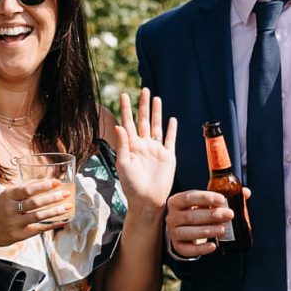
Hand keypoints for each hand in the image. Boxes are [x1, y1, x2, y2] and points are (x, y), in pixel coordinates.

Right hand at [0, 178, 73, 254]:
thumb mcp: (2, 196)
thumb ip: (20, 190)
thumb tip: (41, 181)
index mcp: (6, 196)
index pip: (27, 189)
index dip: (44, 185)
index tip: (57, 182)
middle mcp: (10, 210)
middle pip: (35, 202)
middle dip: (53, 197)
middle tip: (66, 193)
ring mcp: (14, 224)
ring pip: (39, 216)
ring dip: (55, 211)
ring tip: (68, 206)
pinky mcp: (19, 235)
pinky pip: (38, 229)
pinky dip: (51, 225)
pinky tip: (62, 221)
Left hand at [111, 90, 177, 217]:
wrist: (147, 201)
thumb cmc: (132, 186)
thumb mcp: (123, 165)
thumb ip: (122, 145)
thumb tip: (118, 125)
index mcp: (131, 146)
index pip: (128, 122)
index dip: (126, 108)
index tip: (123, 94)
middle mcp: (144, 145)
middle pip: (144, 120)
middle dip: (143, 105)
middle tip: (144, 89)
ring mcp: (156, 150)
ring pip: (157, 126)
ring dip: (157, 113)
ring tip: (156, 98)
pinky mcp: (168, 156)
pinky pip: (170, 140)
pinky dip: (171, 129)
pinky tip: (172, 119)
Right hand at [166, 186, 246, 257]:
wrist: (184, 229)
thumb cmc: (198, 211)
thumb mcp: (206, 202)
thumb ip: (223, 197)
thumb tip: (246, 193)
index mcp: (177, 201)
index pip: (189, 197)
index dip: (206, 198)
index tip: (222, 199)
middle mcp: (171, 217)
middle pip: (191, 216)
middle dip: (212, 215)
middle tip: (230, 215)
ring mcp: (173, 232)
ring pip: (189, 232)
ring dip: (208, 231)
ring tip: (223, 230)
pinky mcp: (178, 246)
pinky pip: (188, 249)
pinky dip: (201, 249)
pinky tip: (214, 245)